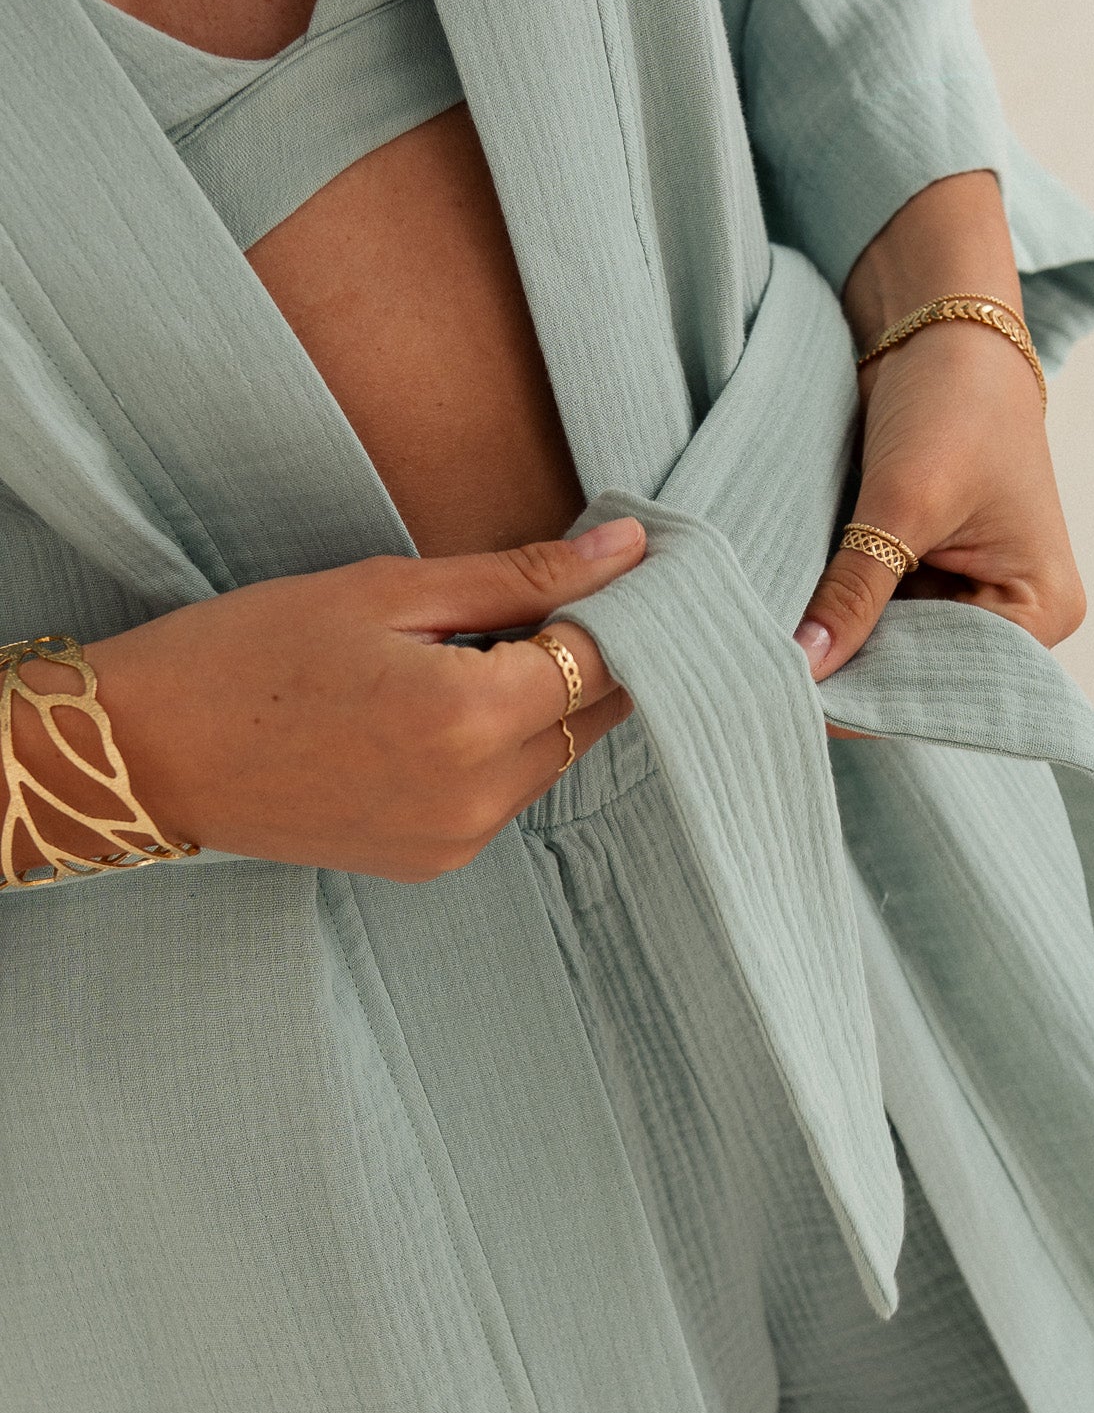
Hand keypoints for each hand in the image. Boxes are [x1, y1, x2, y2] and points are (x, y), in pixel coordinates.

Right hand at [9, 519, 645, 882]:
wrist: (146, 754)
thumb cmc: (248, 652)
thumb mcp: (387, 590)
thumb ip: (521, 577)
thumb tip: (627, 549)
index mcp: (471, 717)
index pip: (606, 659)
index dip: (618, 607)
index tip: (613, 566)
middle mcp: (479, 797)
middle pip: (591, 715)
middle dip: (583, 653)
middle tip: (534, 595)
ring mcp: (457, 840)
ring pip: (553, 756)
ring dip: (536, 701)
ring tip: (459, 649)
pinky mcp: (432, 863)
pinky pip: (504, 795)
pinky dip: (496, 746)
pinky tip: (430, 706)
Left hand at [794, 316, 1085, 685]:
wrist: (940, 327)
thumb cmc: (953, 404)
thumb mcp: (903, 503)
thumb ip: (855, 592)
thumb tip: (804, 668)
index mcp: (1043, 610)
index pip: (953, 685)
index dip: (878, 695)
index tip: (799, 703)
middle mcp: (1013, 616)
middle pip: (920, 673)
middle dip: (854, 669)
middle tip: (772, 681)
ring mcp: (968, 595)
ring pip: (890, 646)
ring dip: (839, 639)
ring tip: (772, 648)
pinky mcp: (926, 572)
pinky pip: (876, 612)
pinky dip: (837, 610)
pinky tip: (789, 615)